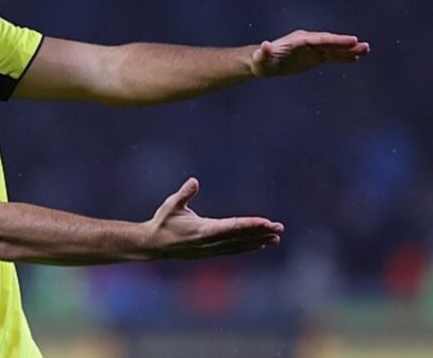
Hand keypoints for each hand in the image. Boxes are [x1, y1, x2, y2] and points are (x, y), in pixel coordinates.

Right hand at [143, 178, 282, 258]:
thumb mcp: (170, 205)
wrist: (153, 245)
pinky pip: (233, 249)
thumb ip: (184, 194)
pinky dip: (247, 247)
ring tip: (276, 238)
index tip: (266, 222)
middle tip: (279, 228)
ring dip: (258, 241)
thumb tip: (194, 181)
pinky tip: (259, 245)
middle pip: (240, 237)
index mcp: (202, 230)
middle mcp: (210, 242)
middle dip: (260, 232)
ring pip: (239, 245)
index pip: (231, 227)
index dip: (250, 225)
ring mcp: (211, 249)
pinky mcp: (210, 252)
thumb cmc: (162, 222)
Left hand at [250, 29, 369, 77]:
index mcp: (299, 41)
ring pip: (333, 49)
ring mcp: (311, 49)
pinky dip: (342, 57)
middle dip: (346, 44)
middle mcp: (308, 42)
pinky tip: (355, 58)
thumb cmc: (260, 61)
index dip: (336, 40)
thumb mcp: (260, 58)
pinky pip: (330, 57)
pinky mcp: (313, 58)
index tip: (351, 40)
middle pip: (330, 42)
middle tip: (364, 45)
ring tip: (366, 50)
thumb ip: (264, 52)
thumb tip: (265, 45)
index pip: (321, 40)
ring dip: (349, 50)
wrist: (261, 63)